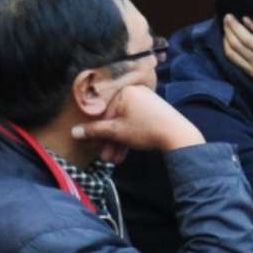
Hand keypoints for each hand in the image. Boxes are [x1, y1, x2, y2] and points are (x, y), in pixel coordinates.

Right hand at [74, 80, 202, 158]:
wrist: (178, 135)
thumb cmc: (146, 129)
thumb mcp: (116, 131)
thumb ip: (94, 131)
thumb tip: (74, 132)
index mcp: (125, 92)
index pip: (104, 113)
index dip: (97, 132)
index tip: (94, 147)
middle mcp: (135, 93)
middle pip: (115, 120)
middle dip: (109, 142)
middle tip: (105, 158)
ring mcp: (146, 102)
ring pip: (126, 124)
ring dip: (119, 143)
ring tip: (115, 160)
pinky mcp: (154, 112)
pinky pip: (136, 124)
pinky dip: (130, 138)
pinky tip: (124, 154)